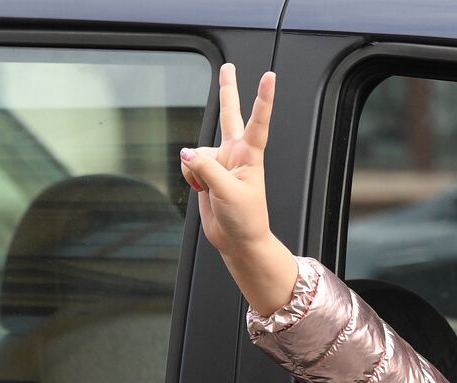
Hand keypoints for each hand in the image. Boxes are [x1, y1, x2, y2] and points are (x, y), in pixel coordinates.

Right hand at [180, 63, 295, 313]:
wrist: (239, 241)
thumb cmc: (246, 220)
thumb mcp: (228, 193)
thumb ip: (206, 169)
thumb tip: (186, 153)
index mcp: (251, 157)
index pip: (258, 122)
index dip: (263, 99)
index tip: (270, 77)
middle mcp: (236, 154)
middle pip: (230, 115)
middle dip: (227, 91)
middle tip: (229, 68)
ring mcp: (221, 162)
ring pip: (197, 152)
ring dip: (197, 170)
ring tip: (210, 189)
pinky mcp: (207, 173)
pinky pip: (189, 166)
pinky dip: (190, 178)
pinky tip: (202, 190)